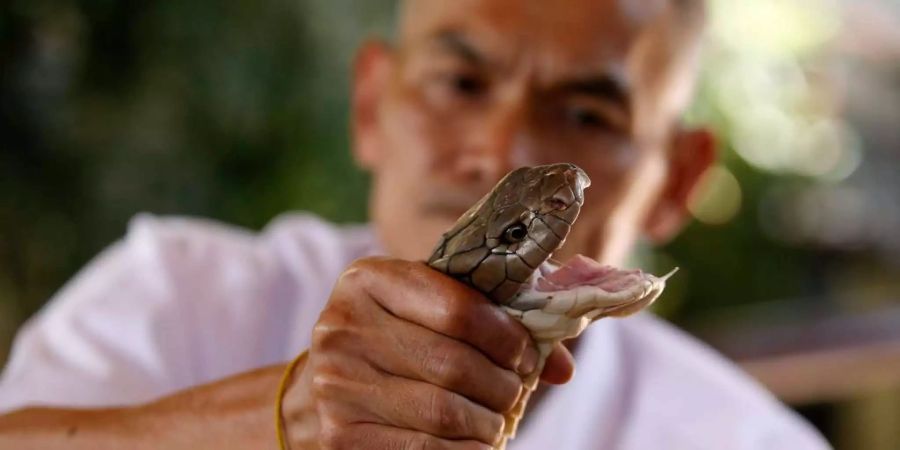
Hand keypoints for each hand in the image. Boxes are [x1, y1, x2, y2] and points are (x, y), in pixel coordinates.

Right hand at [282, 257, 574, 448]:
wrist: (320, 393)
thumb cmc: (395, 342)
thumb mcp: (432, 311)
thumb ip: (496, 321)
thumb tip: (563, 367)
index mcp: (369, 280)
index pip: (460, 308)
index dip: (508, 337)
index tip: (526, 355)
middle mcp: (343, 327)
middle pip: (455, 365)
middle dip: (504, 386)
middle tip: (515, 393)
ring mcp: (336, 385)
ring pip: (445, 413)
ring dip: (490, 424)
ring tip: (497, 420)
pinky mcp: (341, 436)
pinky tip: (477, 443)